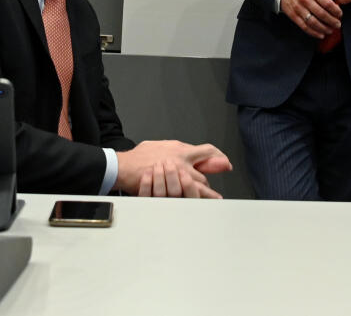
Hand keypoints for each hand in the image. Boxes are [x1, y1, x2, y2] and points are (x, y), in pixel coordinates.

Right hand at [116, 140, 232, 197]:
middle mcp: (182, 163)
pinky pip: (186, 195)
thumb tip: (186, 150)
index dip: (218, 158)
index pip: (207, 152)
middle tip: (216, 190)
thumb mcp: (162, 145)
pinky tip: (200, 204)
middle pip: (204, 173)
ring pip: (197, 186)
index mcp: (181, 151)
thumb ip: (177, 148)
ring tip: (215, 198)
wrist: (125, 166)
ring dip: (206, 192)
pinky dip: (195, 199)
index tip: (225, 163)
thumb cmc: (140, 156)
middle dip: (212, 178)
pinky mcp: (168, 189)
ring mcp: (176, 177)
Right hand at [281, 0, 341, 38]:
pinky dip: (314, 33)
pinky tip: (321, 35)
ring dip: (324, 29)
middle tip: (338, 25)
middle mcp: (305, 0)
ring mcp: (299, 9)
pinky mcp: (293, 16)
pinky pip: (305, 27)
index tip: (340, 15)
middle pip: (322, 14)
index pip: (327, 3)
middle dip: (332, 21)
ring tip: (330, 30)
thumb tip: (335, 8)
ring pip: (313, 22)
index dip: (335, 11)